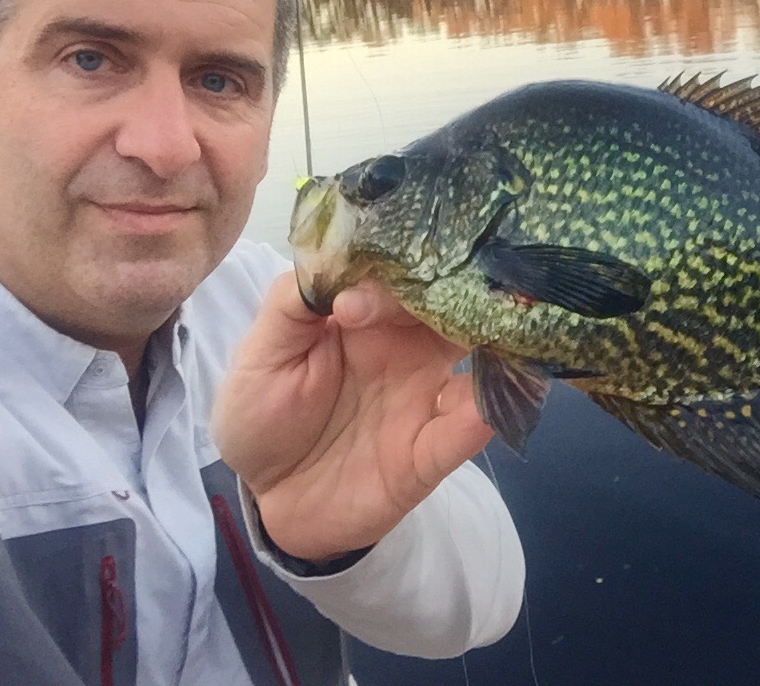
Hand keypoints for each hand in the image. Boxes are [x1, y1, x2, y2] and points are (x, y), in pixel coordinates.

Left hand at [212, 273, 492, 562]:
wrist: (266, 500)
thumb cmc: (263, 415)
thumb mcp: (260, 354)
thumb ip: (291, 304)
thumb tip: (334, 259)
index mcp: (370, 317)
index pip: (401, 277)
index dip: (389, 279)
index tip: (352, 305)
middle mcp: (409, 349)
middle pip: (453, 306)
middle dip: (458, 293)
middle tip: (447, 297)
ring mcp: (425, 400)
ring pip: (478, 359)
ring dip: (494, 343)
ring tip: (499, 334)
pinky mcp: (428, 455)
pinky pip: (464, 433)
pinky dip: (476, 420)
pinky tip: (476, 413)